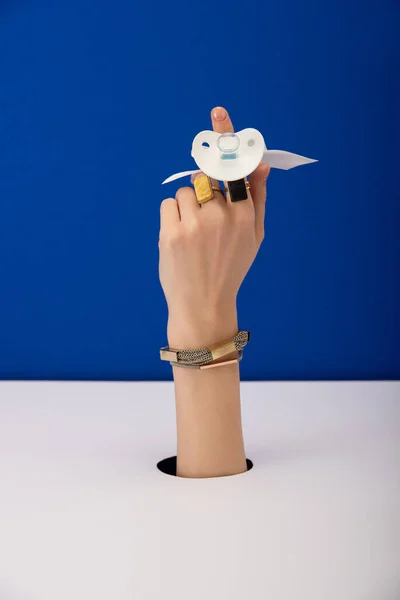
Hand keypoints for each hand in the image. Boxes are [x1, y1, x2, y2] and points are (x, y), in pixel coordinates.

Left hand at [159, 106, 269, 347]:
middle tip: (206, 222)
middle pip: (206, 179)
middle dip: (204, 194)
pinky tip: (179, 239)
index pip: (235, 167)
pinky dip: (172, 217)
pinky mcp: (170, 232)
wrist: (203, 304)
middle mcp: (221, 215)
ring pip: (186, 190)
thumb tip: (260, 164)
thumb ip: (256, 198)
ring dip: (187, 207)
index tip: (218, 113)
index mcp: (244, 214)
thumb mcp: (253, 236)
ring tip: (193, 236)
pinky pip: (168, 204)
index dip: (227, 139)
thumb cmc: (230, 267)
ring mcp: (194, 224)